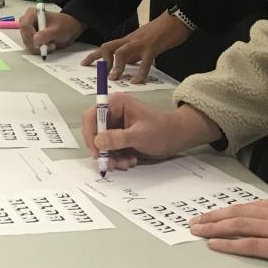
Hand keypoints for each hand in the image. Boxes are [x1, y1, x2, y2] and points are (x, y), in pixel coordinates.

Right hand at [20, 8, 83, 54]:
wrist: (68, 29)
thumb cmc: (64, 25)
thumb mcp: (58, 29)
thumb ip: (47, 34)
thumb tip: (36, 39)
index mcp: (32, 13)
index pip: (25, 25)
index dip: (31, 35)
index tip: (40, 43)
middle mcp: (27, 21)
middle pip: (25, 35)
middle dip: (36, 44)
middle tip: (49, 45)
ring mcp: (28, 31)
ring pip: (27, 43)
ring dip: (39, 48)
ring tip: (51, 45)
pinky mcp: (30, 39)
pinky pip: (30, 47)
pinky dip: (39, 50)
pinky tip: (48, 47)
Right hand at [82, 96, 220, 169]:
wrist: (177, 138)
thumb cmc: (161, 130)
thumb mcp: (140, 135)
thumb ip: (118, 138)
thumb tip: (98, 142)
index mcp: (115, 104)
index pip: (92, 116)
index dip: (90, 134)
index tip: (96, 151)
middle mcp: (112, 114)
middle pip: (94, 133)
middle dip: (102, 150)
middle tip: (111, 163)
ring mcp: (115, 127)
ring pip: (101, 145)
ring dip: (111, 157)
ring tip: (126, 163)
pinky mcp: (119, 139)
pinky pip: (109, 151)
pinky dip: (117, 159)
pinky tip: (130, 161)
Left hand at [85, 12, 190, 83]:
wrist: (178, 19)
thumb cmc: (162, 31)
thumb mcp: (144, 43)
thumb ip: (135, 53)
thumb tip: (128, 65)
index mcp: (128, 40)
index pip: (107, 46)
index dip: (94, 55)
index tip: (84, 63)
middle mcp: (130, 40)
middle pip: (108, 47)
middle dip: (100, 60)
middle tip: (100, 75)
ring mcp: (140, 43)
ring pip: (121, 53)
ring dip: (116, 67)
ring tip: (114, 79)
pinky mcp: (152, 47)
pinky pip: (144, 62)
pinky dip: (140, 73)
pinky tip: (137, 82)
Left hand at [189, 197, 267, 267]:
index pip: (250, 206)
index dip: (228, 211)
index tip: (212, 214)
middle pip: (238, 213)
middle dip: (213, 217)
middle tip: (194, 221)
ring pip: (239, 226)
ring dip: (214, 228)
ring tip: (197, 231)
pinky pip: (250, 245)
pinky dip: (229, 244)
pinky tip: (215, 245)